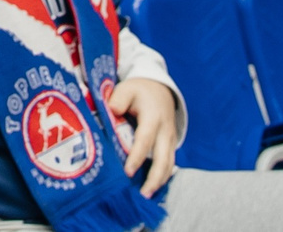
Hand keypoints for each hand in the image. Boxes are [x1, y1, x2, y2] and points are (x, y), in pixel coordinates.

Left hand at [108, 75, 178, 197]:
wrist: (160, 88)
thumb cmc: (139, 90)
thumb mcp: (127, 88)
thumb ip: (118, 99)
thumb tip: (112, 110)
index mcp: (153, 117)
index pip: (145, 139)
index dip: (137, 156)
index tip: (128, 172)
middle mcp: (165, 130)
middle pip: (163, 158)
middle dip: (154, 178)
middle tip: (143, 194)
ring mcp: (170, 139)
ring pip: (169, 164)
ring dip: (160, 180)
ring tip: (147, 195)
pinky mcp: (171, 144)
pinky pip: (169, 163)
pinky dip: (163, 176)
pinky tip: (153, 187)